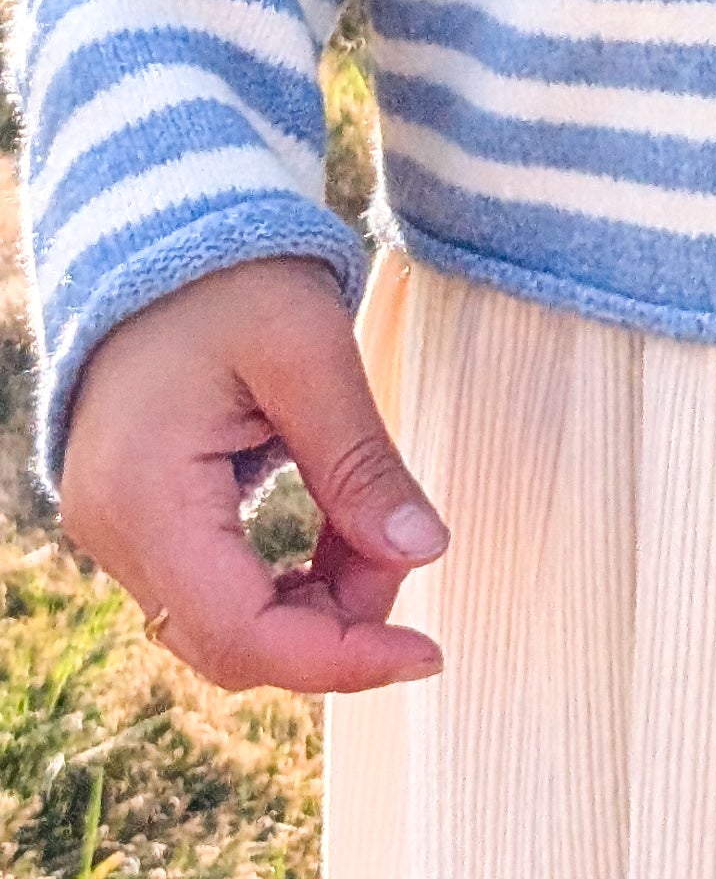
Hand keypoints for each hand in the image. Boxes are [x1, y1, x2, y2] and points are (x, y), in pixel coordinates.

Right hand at [60, 257, 445, 693]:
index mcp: (146, 498)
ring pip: (228, 621)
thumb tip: (424, 552)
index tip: (427, 651)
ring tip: (380, 526)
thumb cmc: (233, 274)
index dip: (339, 658)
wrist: (164, 226)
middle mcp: (117, 534)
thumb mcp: (310, 351)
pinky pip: (215, 585)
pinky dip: (287, 574)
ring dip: (318, 598)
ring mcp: (121, 530)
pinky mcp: (141, 518)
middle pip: (233, 642)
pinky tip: (340, 527)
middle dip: (336, 621)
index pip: (241, 634)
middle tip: (410, 549)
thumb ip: (361, 460)